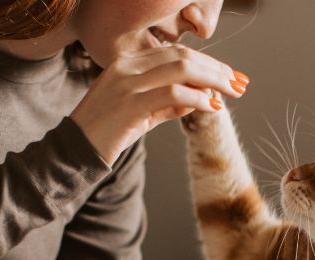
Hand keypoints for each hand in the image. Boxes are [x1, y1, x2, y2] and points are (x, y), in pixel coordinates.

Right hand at [69, 44, 248, 163]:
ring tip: (232, 93)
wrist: (76, 151)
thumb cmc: (109, 133)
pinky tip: (212, 107)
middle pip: (182, 56)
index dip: (208, 62)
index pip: (176, 53)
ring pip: (181, 69)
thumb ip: (169, 103)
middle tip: (239, 83)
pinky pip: (173, 94)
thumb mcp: (142, 113)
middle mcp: (127, 66)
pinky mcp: (130, 104)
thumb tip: (202, 98)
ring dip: (213, 80)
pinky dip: (198, 98)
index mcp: (127, 62)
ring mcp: (127, 83)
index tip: (230, 75)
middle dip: (216, 69)